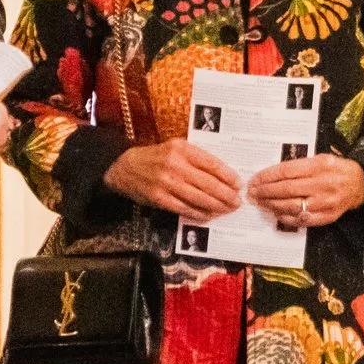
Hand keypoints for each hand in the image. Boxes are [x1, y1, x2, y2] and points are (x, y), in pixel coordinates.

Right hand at [104, 138, 243, 219]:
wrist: (125, 168)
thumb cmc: (157, 157)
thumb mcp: (176, 148)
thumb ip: (196, 158)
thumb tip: (224, 175)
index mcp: (181, 148)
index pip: (211, 163)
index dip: (227, 175)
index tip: (238, 183)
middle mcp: (174, 164)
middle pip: (207, 183)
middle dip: (226, 194)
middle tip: (237, 201)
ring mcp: (166, 182)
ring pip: (198, 197)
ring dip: (216, 206)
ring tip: (227, 209)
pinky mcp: (159, 198)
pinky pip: (184, 208)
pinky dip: (199, 213)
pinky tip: (209, 215)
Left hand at [247, 154, 363, 229]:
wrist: (360, 184)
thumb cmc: (335, 169)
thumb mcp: (320, 158)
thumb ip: (299, 165)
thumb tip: (271, 174)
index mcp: (319, 166)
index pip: (287, 171)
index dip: (267, 176)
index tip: (255, 180)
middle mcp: (322, 184)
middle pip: (287, 189)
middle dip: (265, 192)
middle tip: (252, 193)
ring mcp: (325, 202)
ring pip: (292, 205)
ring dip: (272, 205)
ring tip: (260, 203)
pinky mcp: (328, 217)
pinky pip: (303, 220)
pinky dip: (287, 218)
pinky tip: (276, 214)